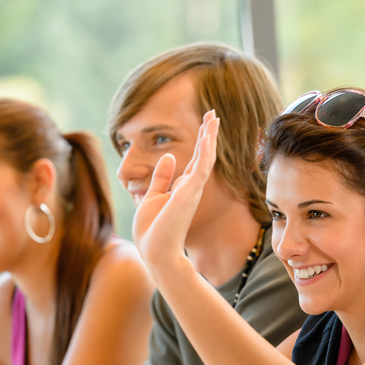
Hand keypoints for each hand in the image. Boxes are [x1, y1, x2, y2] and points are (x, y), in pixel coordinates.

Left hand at [133, 110, 220, 274]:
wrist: (155, 251)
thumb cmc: (153, 231)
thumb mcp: (152, 197)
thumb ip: (161, 178)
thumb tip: (168, 157)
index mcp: (182, 189)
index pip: (194, 161)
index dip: (199, 143)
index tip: (203, 125)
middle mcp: (191, 188)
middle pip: (203, 155)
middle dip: (207, 134)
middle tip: (212, 114)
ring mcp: (193, 190)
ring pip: (205, 157)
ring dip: (209, 136)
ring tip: (212, 116)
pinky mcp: (190, 192)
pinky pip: (202, 165)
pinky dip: (206, 148)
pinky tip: (208, 132)